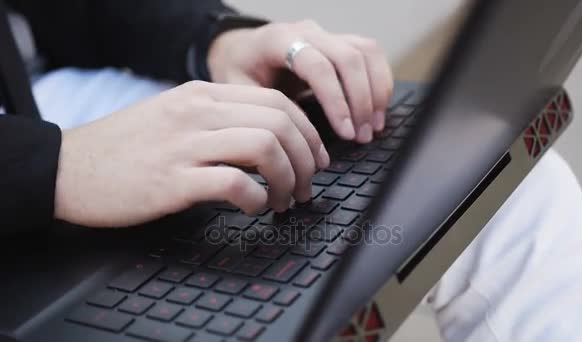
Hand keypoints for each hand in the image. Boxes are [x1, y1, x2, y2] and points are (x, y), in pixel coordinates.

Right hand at [54, 81, 328, 226]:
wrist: (68, 168)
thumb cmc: (123, 148)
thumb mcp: (174, 118)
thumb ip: (218, 121)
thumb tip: (267, 141)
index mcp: (201, 95)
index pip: (276, 102)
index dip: (308, 132)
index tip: (315, 158)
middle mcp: (197, 113)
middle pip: (280, 122)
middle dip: (306, 158)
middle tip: (306, 185)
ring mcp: (185, 145)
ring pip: (265, 147)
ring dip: (287, 178)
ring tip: (284, 199)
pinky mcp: (173, 181)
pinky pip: (235, 183)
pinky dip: (256, 198)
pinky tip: (253, 208)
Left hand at [208, 20, 393, 143]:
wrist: (241, 50)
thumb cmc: (239, 71)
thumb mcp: (238, 91)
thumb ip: (267, 109)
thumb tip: (301, 135)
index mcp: (278, 40)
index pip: (318, 66)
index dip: (336, 100)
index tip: (345, 132)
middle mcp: (307, 31)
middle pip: (348, 57)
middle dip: (361, 101)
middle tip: (362, 136)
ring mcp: (326, 34)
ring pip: (366, 52)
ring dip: (376, 92)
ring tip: (374, 127)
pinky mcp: (340, 42)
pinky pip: (370, 54)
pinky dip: (380, 81)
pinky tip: (378, 109)